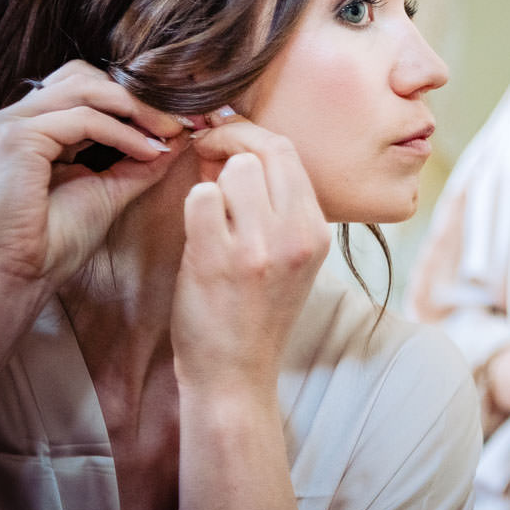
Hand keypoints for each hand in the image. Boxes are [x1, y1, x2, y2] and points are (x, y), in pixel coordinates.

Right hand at [0, 61, 187, 316]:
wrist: (14, 278)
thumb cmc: (53, 243)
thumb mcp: (108, 191)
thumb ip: (139, 162)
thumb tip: (179, 138)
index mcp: (35, 127)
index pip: (88, 88)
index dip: (135, 99)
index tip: (182, 120)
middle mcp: (18, 117)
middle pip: (86, 77)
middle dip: (138, 96)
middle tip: (181, 119)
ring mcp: (11, 123)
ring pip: (86, 89)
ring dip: (137, 109)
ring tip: (170, 132)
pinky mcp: (15, 137)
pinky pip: (82, 119)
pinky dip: (122, 133)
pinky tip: (148, 151)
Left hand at [171, 108, 330, 392]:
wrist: (236, 374)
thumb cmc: (256, 313)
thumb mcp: (288, 257)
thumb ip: (273, 205)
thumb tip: (233, 147)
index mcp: (315, 231)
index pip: (288, 151)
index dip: (250, 134)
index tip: (225, 138)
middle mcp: (296, 235)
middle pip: (264, 149)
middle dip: (228, 142)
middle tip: (204, 152)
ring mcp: (258, 247)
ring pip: (234, 168)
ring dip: (212, 180)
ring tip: (209, 210)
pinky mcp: (218, 260)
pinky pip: (201, 197)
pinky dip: (193, 204)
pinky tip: (197, 230)